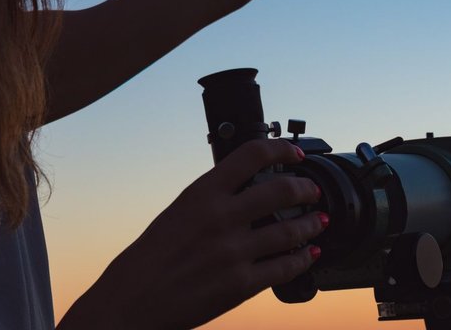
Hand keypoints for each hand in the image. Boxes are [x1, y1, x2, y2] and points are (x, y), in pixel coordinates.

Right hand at [59, 139, 324, 329]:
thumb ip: (212, 200)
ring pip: (291, 230)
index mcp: (201, 194)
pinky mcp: (241, 285)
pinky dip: (303, 259)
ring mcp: (233, 253)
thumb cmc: (149, 258)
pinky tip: (309, 254)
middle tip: (312, 190)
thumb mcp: (178, 213)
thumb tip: (246, 190)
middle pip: (282, 190)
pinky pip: (285, 267)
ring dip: (311, 224)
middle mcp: (220, 218)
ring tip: (318, 221)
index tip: (294, 153)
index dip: (281, 149)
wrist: (132, 301)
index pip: (251, 155)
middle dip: (305, 188)